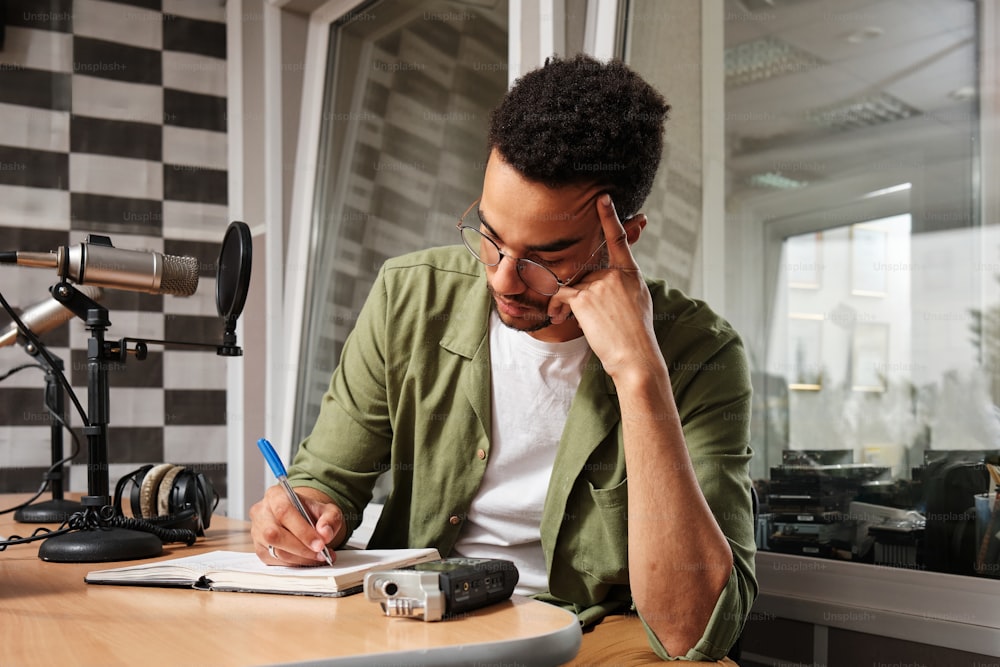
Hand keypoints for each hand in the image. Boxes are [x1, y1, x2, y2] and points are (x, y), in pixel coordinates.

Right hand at [249, 485, 344, 564]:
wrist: (302, 517)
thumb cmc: (311, 512)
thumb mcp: (327, 509)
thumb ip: (330, 518)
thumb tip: (325, 534)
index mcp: (276, 495)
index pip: (284, 512)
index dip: (302, 531)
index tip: (320, 544)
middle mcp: (261, 512)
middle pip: (274, 534)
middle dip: (301, 548)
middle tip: (321, 553)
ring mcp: (257, 532)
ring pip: (274, 551)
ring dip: (300, 558)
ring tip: (319, 557)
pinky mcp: (259, 549)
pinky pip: (275, 561)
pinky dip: (294, 563)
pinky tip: (308, 559)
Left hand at [547, 194, 659, 380]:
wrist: (635, 356)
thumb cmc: (637, 334)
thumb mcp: (640, 300)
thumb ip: (625, 283)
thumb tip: (615, 278)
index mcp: (630, 273)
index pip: (619, 238)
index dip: (609, 217)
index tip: (602, 198)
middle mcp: (614, 274)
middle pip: (586, 271)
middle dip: (580, 290)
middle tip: (587, 309)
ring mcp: (598, 285)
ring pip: (572, 284)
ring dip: (568, 301)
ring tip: (575, 319)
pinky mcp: (583, 299)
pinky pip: (560, 294)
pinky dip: (556, 305)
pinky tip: (558, 316)